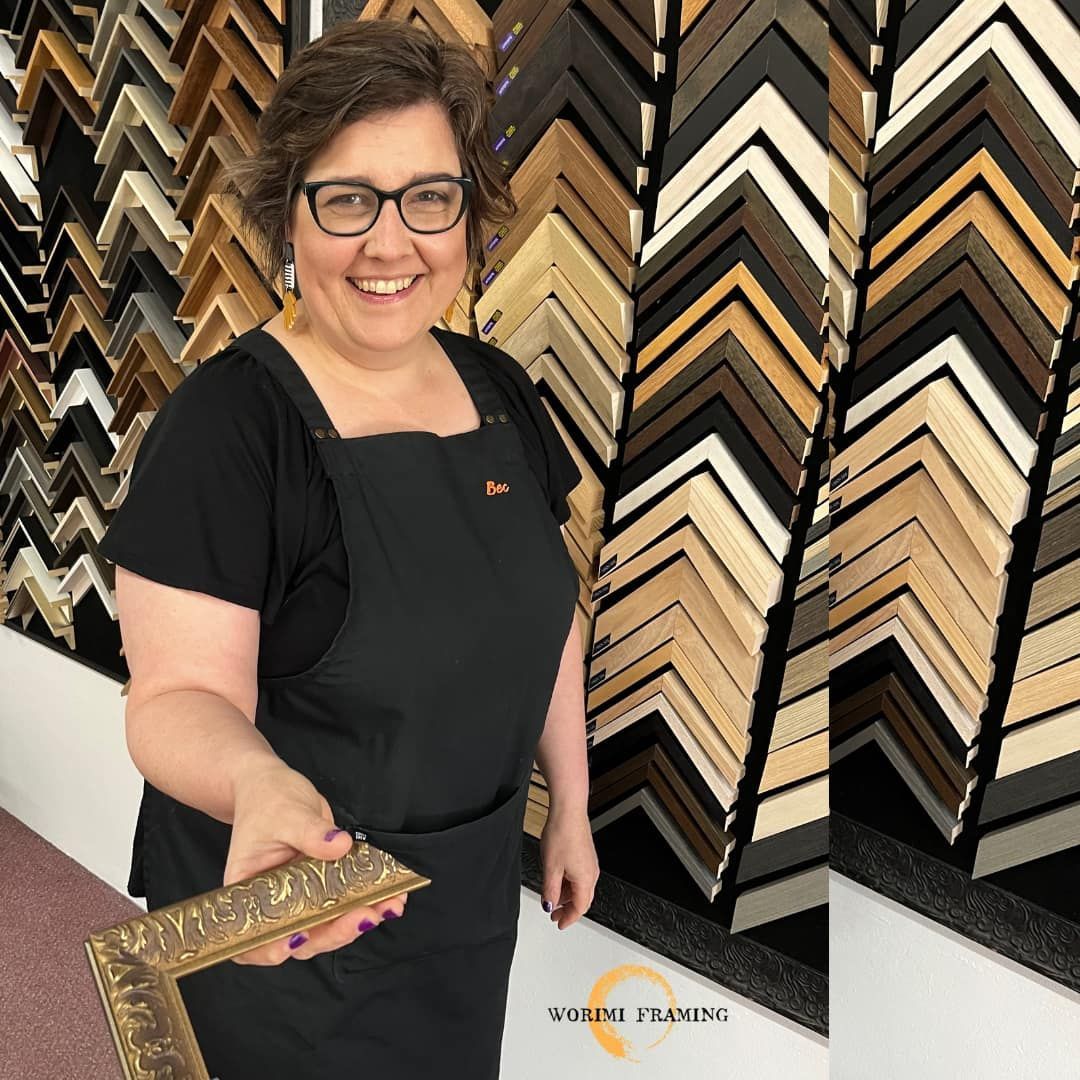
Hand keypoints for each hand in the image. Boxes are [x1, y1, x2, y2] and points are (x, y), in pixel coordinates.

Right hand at [225, 759, 407, 964]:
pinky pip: (344, 903)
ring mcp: (301, 897)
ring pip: (326, 925)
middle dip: (333, 933)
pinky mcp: (324, 887)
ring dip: (356, 921)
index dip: (274, 947)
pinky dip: (367, 903)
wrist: (276, 787)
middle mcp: (274, 902)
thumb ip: (310, 832)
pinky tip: (391, 897)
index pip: (254, 934)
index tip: (301, 937)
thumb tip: (339, 846)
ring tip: (387, 907)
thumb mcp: (286, 814)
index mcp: (248, 892)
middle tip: (363, 916)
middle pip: (299, 936)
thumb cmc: (267, 801)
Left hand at [538, 804, 598, 929]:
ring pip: (579, 887)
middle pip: (581, 899)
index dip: (569, 918)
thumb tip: (549, 905)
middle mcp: (591, 872)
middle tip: (554, 914)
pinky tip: (557, 879)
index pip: (579, 907)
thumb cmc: (562, 834)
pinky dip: (568, 883)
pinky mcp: (585, 854)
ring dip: (566, 895)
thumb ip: (550, 891)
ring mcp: (589, 863)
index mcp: (585, 879)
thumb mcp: (550, 868)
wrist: (568, 811)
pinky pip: (579, 876)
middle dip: (567, 908)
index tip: (559, 924)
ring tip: (552, 896)